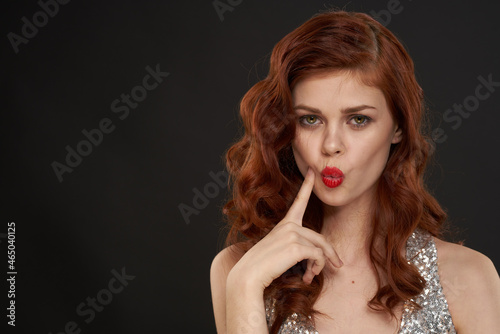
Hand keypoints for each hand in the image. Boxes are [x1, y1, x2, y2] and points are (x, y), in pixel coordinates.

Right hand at [228, 167, 342, 290]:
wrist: (249, 275)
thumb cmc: (262, 266)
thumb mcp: (280, 251)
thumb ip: (298, 247)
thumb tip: (318, 257)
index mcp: (285, 224)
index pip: (299, 201)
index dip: (307, 185)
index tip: (312, 172)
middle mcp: (290, 225)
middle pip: (320, 238)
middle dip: (331, 253)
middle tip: (339, 265)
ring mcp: (293, 234)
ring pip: (320, 249)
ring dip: (319, 266)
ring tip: (310, 276)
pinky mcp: (297, 246)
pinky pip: (317, 256)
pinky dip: (316, 268)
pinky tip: (306, 277)